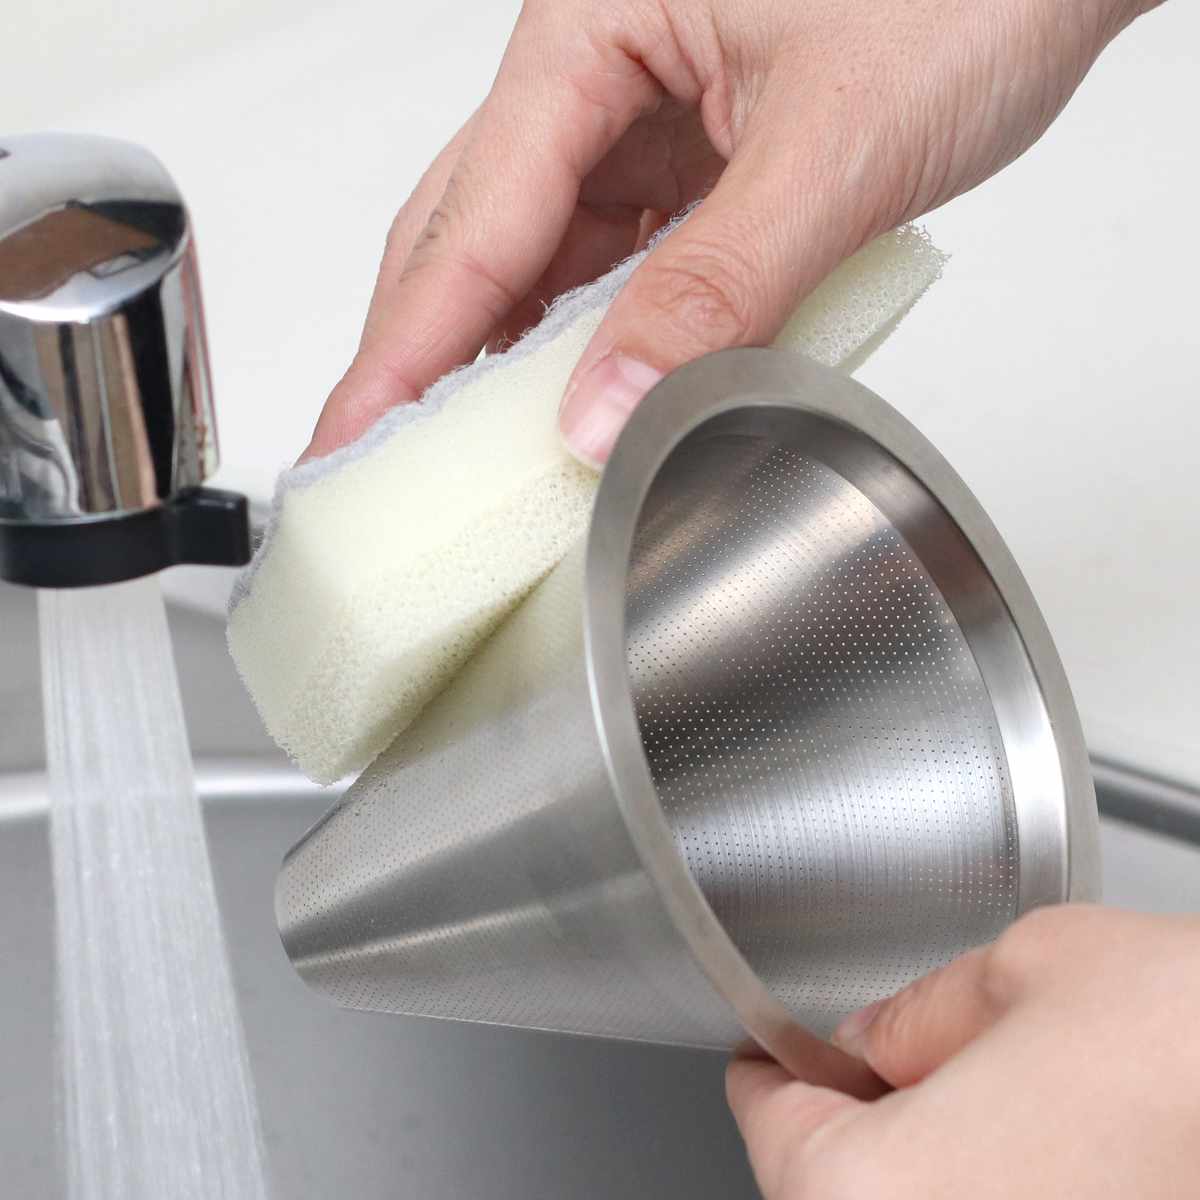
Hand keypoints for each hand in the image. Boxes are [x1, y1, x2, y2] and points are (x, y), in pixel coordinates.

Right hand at [306, 0, 1157, 462]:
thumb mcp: (832, 150)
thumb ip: (716, 288)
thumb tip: (607, 407)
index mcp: (593, 28)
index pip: (475, 218)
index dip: (411, 343)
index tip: (356, 430)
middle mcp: (597, 68)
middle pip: (472, 230)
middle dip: (423, 350)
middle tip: (376, 455)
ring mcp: (640, 117)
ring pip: (535, 253)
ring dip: (502, 353)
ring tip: (458, 452)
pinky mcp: (686, 160)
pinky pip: (609, 260)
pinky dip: (586, 335)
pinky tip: (569, 395)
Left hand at [727, 905, 1199, 1198]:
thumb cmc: (1199, 1046)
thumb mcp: (1031, 972)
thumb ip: (923, 1010)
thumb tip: (881, 1036)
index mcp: (869, 1196)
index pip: (767, 1125)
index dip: (775, 1064)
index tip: (777, 1046)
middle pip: (833, 1185)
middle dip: (855, 1116)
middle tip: (887, 1056)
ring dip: (932, 1162)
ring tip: (984, 1098)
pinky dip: (999, 1186)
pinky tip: (1051, 1154)